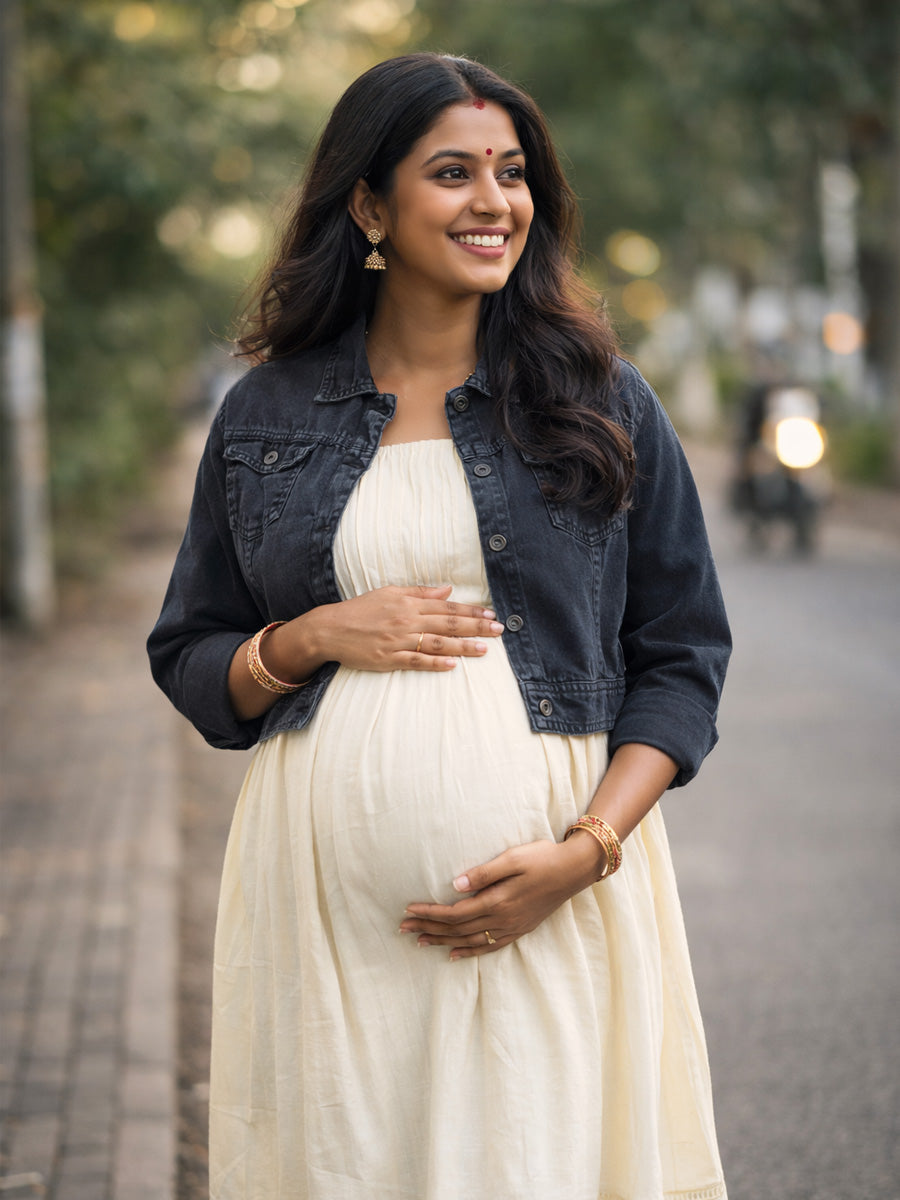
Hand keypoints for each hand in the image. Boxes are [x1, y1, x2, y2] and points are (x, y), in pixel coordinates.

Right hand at [306, 584, 502, 672]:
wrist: (331, 629)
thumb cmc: (360, 609)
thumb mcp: (390, 593)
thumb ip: (420, 592)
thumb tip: (447, 590)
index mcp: (408, 603)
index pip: (447, 607)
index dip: (470, 610)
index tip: (490, 614)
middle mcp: (406, 620)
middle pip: (448, 624)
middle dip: (476, 627)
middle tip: (498, 630)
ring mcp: (398, 641)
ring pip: (437, 643)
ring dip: (463, 646)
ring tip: (484, 649)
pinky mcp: (389, 659)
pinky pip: (416, 662)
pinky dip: (436, 664)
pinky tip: (453, 665)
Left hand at [399, 836, 603, 959]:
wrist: (574, 870)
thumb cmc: (543, 858)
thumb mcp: (512, 858)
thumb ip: (484, 873)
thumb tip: (454, 885)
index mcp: (498, 902)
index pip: (454, 913)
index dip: (429, 914)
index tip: (408, 911)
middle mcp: (503, 920)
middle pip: (457, 930)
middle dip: (428, 929)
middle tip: (403, 929)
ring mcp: (512, 927)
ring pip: (470, 941)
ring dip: (443, 942)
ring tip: (421, 942)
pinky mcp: (520, 929)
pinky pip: (490, 947)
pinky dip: (470, 952)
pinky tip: (455, 954)